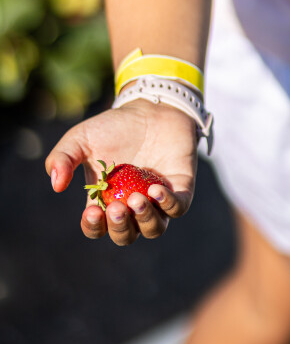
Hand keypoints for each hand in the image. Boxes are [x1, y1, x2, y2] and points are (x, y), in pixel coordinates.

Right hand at [45, 99, 197, 245]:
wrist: (152, 108)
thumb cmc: (114, 126)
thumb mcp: (81, 138)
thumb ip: (62, 158)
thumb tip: (56, 185)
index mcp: (106, 200)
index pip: (98, 228)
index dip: (94, 226)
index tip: (92, 212)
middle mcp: (131, 206)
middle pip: (126, 235)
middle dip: (120, 227)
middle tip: (116, 207)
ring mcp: (157, 200)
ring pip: (154, 229)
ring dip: (144, 220)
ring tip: (136, 199)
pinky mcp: (180, 189)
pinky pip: (177, 209)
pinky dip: (168, 205)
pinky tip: (157, 191)